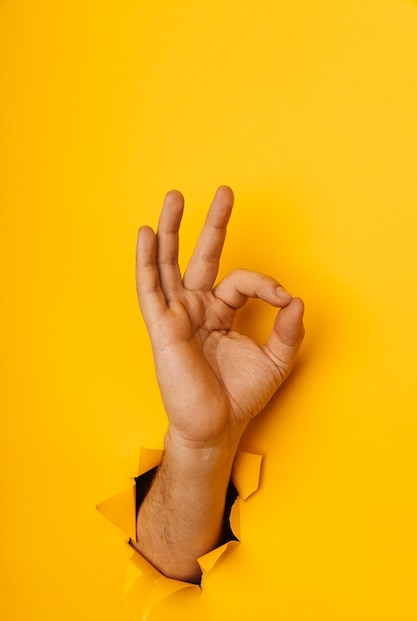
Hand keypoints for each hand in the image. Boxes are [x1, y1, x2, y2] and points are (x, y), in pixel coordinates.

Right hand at [135, 186, 303, 450]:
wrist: (216, 427)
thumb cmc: (239, 396)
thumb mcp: (275, 360)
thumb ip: (289, 330)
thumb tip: (298, 299)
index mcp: (220, 312)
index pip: (239, 280)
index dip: (266, 284)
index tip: (285, 300)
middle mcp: (196, 308)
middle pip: (200, 256)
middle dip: (211, 223)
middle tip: (225, 191)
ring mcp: (177, 314)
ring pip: (169, 264)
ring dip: (171, 230)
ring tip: (175, 197)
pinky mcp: (162, 326)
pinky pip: (150, 288)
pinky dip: (146, 260)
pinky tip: (145, 233)